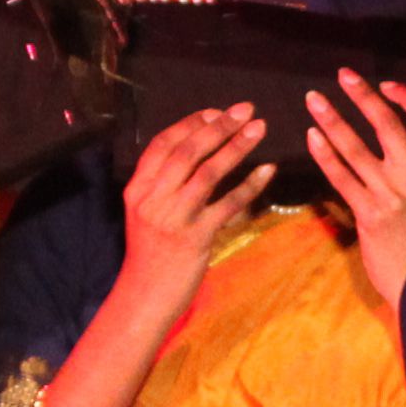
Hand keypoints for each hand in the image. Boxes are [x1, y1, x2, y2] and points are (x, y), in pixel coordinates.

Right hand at [113, 100, 276, 301]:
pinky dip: (249, 185)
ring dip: (236, 147)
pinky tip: (267, 170)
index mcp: (137, 189)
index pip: (163, 144)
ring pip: (208, 173)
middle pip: (187, 152)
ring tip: (259, 128)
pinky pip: (228, 205)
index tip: (215, 112)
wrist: (144, 297)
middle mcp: (152, 200)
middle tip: (245, 109)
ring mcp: (174, 219)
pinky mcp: (196, 239)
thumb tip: (192, 151)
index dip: (190, 124)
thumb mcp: (143, 213)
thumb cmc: (150, 253)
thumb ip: (161, 185)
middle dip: (218, 127)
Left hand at [299, 72, 405, 305]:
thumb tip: (393, 145)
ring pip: (357, 148)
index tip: (385, 84)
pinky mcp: (370, 214)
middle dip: (363, 96)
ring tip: (313, 100)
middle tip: (342, 75)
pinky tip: (312, 138)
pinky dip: (325, 155)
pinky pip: (342, 177)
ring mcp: (392, 195)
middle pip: (388, 125)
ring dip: (332, 120)